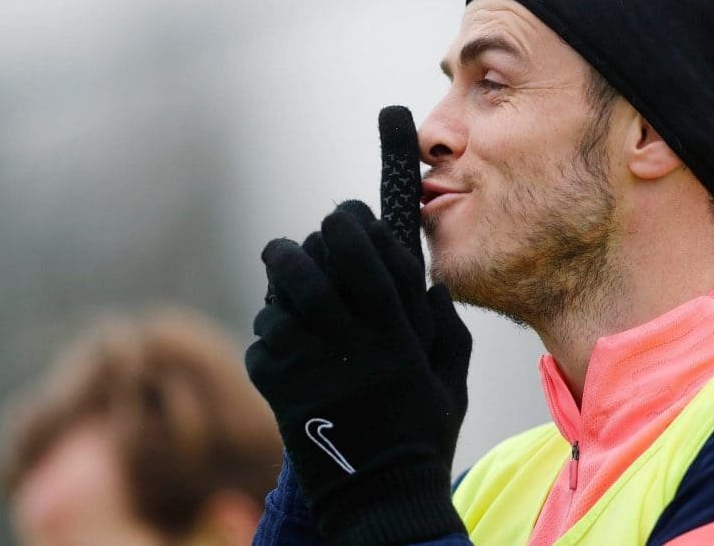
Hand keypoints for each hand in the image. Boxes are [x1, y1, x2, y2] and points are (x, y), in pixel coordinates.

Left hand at [246, 205, 466, 542]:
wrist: (381, 499)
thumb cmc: (423, 438)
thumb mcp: (452, 383)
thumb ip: (447, 330)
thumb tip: (432, 284)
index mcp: (394, 337)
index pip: (364, 259)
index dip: (350, 226)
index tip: (343, 215)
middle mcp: (349, 346)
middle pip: (305, 273)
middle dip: (293, 250)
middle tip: (289, 247)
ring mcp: (309, 369)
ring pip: (275, 308)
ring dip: (276, 295)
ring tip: (283, 294)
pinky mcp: (280, 393)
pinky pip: (261, 346)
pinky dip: (267, 340)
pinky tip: (282, 345)